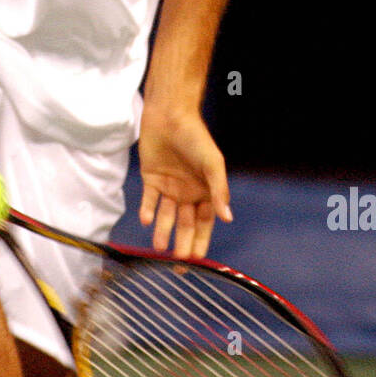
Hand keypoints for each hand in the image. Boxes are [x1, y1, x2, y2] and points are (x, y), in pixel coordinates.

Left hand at [138, 107, 231, 258]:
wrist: (170, 116)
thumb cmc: (196, 137)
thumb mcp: (212, 164)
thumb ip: (219, 191)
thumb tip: (227, 217)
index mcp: (205, 191)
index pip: (204, 222)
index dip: (201, 240)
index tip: (197, 258)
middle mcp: (187, 193)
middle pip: (185, 224)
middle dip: (182, 241)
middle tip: (179, 261)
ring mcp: (169, 187)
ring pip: (166, 216)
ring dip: (163, 231)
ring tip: (159, 247)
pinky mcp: (150, 179)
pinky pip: (149, 201)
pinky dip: (148, 211)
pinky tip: (147, 221)